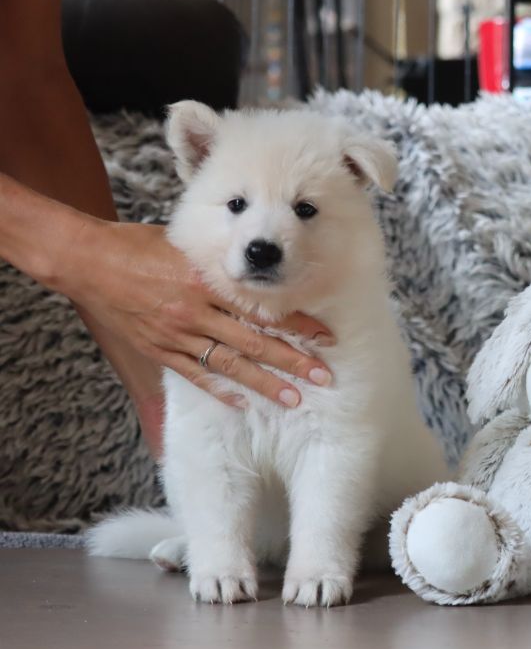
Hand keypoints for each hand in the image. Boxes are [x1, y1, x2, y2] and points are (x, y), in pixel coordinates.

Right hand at [53, 219, 333, 408]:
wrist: (87, 261)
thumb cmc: (138, 245)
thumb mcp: (187, 246)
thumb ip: (220, 265)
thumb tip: (260, 272)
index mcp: (206, 282)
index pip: (262, 309)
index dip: (297, 324)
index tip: (325, 337)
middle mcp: (195, 311)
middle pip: (254, 342)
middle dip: (293, 362)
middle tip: (323, 378)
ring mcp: (176, 334)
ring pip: (230, 364)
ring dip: (265, 384)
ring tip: (294, 399)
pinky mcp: (158, 349)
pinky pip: (195, 374)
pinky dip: (219, 390)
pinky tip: (243, 404)